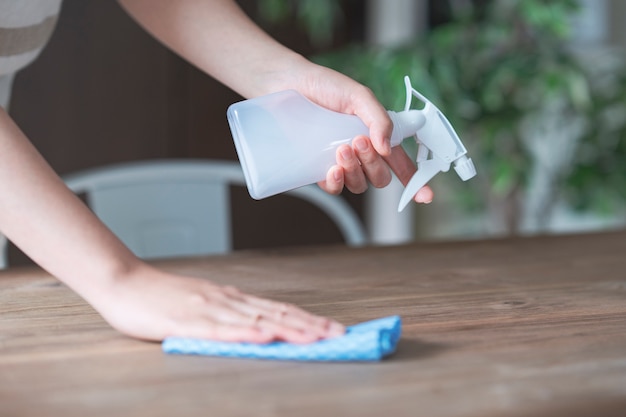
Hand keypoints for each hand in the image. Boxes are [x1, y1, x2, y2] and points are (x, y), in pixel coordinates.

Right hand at [89, 263, 344, 342]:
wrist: (125, 282)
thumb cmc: (161, 297)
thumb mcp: (202, 304)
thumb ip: (228, 314)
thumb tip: (257, 325)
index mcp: (231, 298)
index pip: (277, 310)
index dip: (307, 319)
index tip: (331, 328)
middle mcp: (227, 301)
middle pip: (275, 314)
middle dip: (310, 325)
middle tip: (338, 334)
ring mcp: (208, 309)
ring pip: (257, 321)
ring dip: (289, 330)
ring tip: (316, 338)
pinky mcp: (188, 321)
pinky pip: (222, 329)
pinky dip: (247, 333)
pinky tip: (265, 337)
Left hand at [291, 64, 433, 203]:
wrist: (289, 84)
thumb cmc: (325, 86)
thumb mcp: (359, 96)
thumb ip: (379, 119)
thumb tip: (387, 148)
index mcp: (377, 135)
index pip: (401, 162)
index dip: (415, 181)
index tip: (426, 197)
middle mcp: (361, 153)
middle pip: (380, 177)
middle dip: (374, 164)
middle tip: (358, 141)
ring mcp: (340, 162)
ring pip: (359, 184)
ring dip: (355, 170)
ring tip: (342, 149)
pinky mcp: (318, 168)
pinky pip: (335, 188)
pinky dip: (337, 182)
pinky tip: (333, 169)